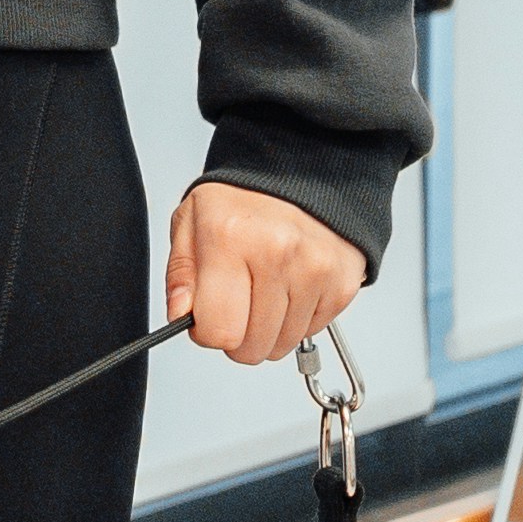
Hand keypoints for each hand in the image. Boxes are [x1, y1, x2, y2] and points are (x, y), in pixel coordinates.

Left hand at [168, 179, 362, 367]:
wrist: (301, 174)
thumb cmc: (243, 200)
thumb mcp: (191, 222)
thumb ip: (180, 275)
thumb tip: (182, 315)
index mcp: (231, 238)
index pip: (219, 331)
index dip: (207, 331)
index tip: (209, 315)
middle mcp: (278, 253)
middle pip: (251, 347)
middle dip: (237, 336)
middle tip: (237, 303)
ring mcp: (316, 270)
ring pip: (282, 345)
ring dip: (268, 329)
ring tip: (264, 289)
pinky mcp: (342, 283)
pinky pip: (310, 332)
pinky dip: (297, 319)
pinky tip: (289, 287)